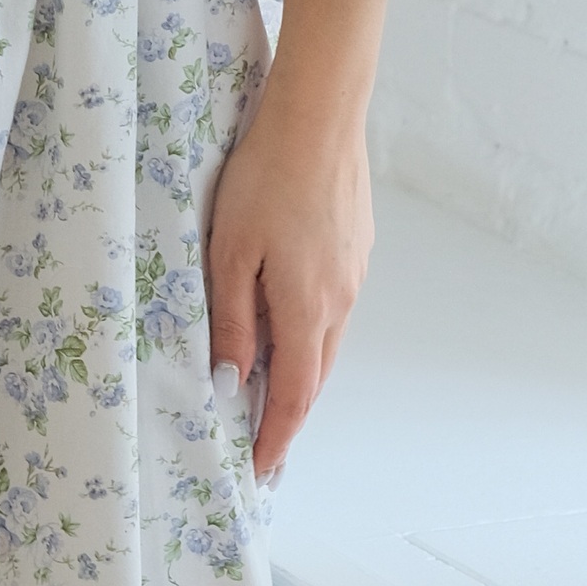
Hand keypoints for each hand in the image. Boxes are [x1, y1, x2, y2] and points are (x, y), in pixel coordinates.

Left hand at [205, 0, 385, 480]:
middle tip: (259, 440)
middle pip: (315, 374)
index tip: (260, 472)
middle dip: (288, 412)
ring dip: (299, 369)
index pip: (295, 397)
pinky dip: (309, 330)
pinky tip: (286, 318)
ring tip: (267, 387)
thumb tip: (234, 381)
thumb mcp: (230, 253)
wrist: (320, 114)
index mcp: (308, 310)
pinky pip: (332, 305)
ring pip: (325, 339)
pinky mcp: (357, 244)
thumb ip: (233, 322)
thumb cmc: (264, 178)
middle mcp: (341, 300)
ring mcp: (355, 271)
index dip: (277, 439)